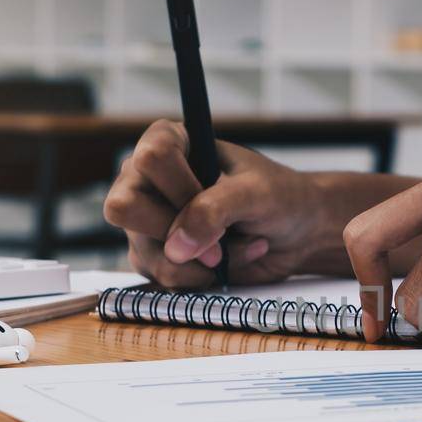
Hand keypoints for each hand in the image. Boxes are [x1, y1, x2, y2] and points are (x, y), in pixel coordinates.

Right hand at [103, 121, 327, 287]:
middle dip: (177, 231)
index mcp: (169, 143)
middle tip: (220, 237)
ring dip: (201, 261)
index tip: (212, 199)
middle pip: (125, 207)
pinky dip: (201, 278)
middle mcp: (147, 179)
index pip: (150, 159)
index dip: (181, 188)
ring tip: (234, 249)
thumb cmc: (280, 198)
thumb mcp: (256, 194)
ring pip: (146, 252)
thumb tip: (176, 246)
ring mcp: (146, 220)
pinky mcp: (156, 257)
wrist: (296, 234)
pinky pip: (162, 277)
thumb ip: (215, 210)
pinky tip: (226, 265)